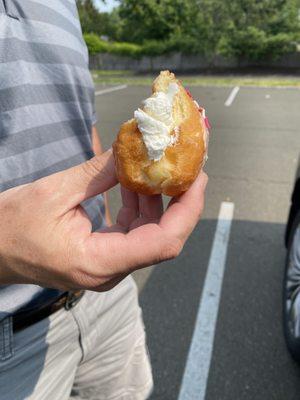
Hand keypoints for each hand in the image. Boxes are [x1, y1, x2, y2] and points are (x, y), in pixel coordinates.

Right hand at [0, 150, 207, 290]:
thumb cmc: (10, 227)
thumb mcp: (54, 192)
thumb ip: (100, 172)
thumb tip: (134, 148)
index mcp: (97, 263)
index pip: (163, 243)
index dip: (187, 210)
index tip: (197, 177)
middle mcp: (109, 271)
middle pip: (163, 238)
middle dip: (178, 200)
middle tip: (186, 165)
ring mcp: (107, 266)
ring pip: (149, 233)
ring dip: (157, 200)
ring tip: (158, 166)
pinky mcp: (103, 256)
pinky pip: (133, 232)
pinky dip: (138, 206)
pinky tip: (135, 182)